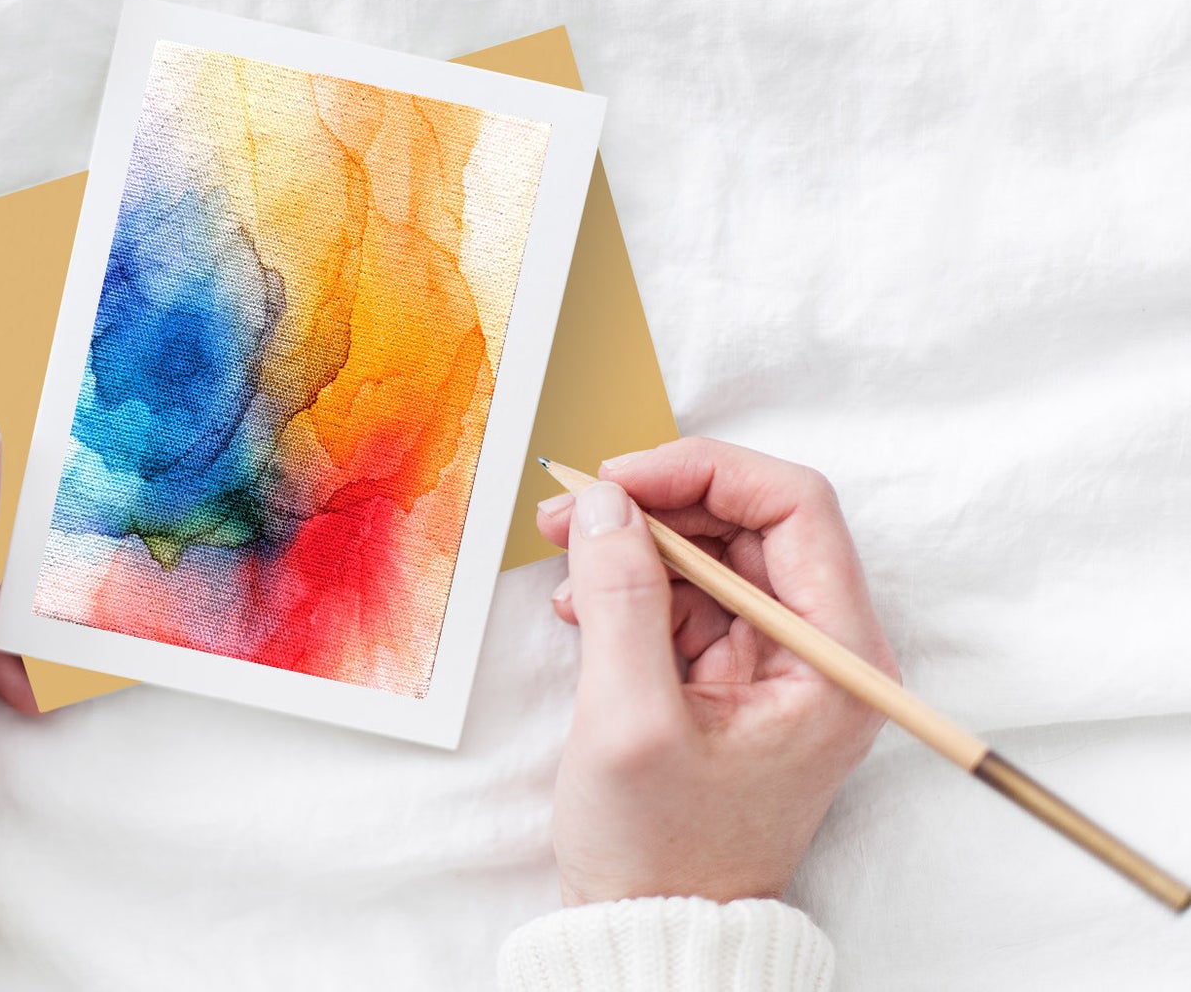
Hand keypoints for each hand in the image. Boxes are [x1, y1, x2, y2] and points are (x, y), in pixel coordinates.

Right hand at [534, 437, 897, 905]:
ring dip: (635, 543)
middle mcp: (823, 650)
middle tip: (571, 508)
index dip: (703, 473)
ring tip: (565, 560)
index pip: (794, 508)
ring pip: (713, 552)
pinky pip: (688, 594)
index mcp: (836, 660)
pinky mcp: (735, 674)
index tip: (618, 480)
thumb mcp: (629, 720)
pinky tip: (582, 607)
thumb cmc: (660, 851)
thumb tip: (603, 502)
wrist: (656, 927)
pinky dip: (632, 585)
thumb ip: (621, 599)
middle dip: (656, 503)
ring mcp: (778, 661)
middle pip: (751, 522)